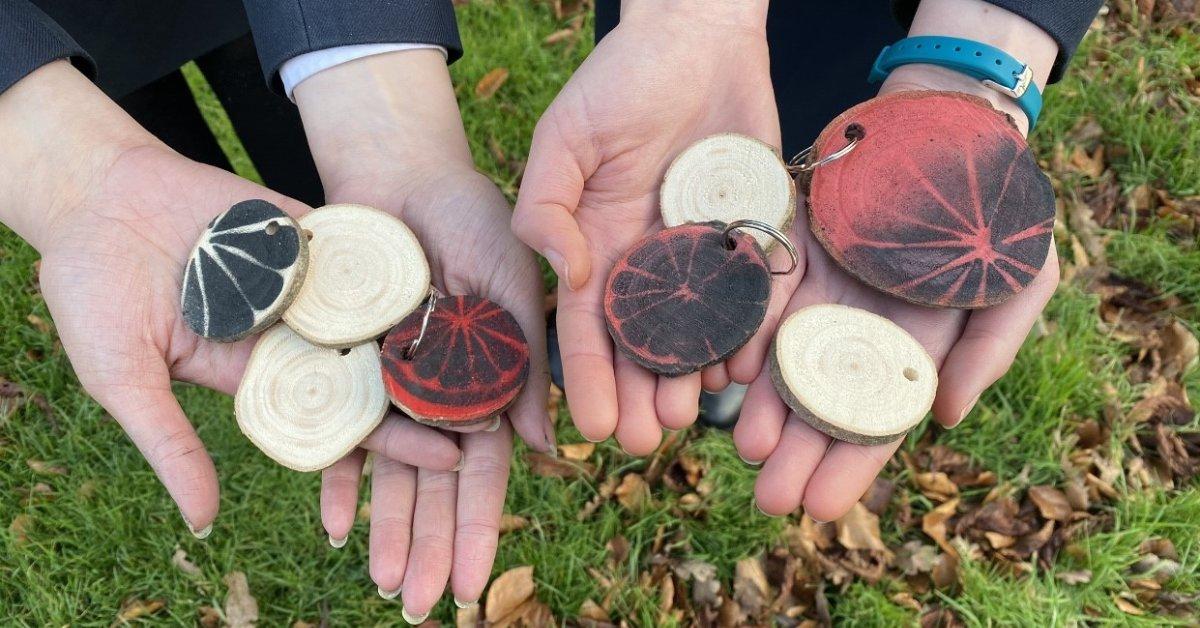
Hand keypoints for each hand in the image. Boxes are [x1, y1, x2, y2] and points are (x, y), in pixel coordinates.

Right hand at [0, 62, 462, 536]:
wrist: (95, 197)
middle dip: (428, 398)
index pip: (335, 419)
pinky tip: (462, 288)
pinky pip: (367, 258)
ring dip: (433, 339)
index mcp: (256, 378)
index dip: (391, 441)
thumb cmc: (92, 292)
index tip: (448, 458)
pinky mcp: (312, 240)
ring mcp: (306, 288)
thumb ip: (169, 443)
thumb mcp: (123, 376)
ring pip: (381, 318)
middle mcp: (291, 338)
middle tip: (495, 414)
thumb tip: (202, 523)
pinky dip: (409, 274)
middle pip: (373, 374)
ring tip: (495, 357)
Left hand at [294, 51, 547, 615]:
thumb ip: (526, 362)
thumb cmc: (474, 218)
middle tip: (420, 607)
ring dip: (385, 527)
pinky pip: (338, 427)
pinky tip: (332, 522)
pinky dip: (335, 472)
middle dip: (429, 546)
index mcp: (492, 381)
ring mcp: (394, 384)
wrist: (404, 175)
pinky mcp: (348, 364)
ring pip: (388, 470)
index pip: (486, 469)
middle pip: (434, 486)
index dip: (478, 528)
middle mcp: (443, 394)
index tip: (473, 585)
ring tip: (381, 585)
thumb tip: (549, 449)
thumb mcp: (513, 282)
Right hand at [511, 0, 780, 453]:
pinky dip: (754, 331)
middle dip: (638, 393)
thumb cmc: (622, 78)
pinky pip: (758, 292)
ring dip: (692, 376)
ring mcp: (704, 249)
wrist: (699, 35)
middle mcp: (651, 258)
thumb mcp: (566, 137)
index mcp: (600, 242)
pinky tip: (746, 368)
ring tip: (690, 415)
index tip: (587, 428)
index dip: (585, 376)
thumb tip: (568, 274)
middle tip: (641, 439)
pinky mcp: (755, 230)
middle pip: (643, 342)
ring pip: (700, 330)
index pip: (588, 324)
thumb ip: (547, 206)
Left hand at [730, 0, 1061, 520]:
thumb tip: (945, 419)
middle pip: (820, 402)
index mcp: (910, 348)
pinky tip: (725, 372)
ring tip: (743, 444)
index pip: (876, 420)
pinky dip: (743, 334)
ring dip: (762, 404)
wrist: (952, 127)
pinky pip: (757, 297)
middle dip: (796, 452)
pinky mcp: (786, 250)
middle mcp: (856, 330)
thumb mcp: (1020, 279)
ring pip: (781, 358)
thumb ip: (989, 349)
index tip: (823, 508)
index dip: (850, 465)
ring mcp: (817, 293)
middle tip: (769, 497)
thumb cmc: (998, 209)